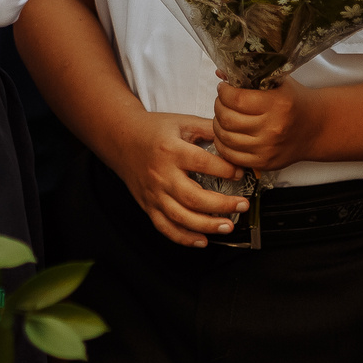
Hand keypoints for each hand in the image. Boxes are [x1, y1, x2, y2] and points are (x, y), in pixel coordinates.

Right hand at [103, 109, 248, 247]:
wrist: (120, 138)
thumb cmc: (153, 130)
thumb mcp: (181, 122)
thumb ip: (208, 129)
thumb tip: (236, 140)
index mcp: (171, 151)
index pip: (203, 164)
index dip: (226, 170)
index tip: (240, 173)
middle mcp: (161, 175)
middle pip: (194, 198)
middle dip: (223, 205)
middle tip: (243, 205)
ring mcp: (154, 193)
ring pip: (181, 217)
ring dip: (207, 226)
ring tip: (228, 226)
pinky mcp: (148, 205)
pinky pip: (165, 227)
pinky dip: (184, 238)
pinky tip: (202, 240)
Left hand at [213, 75, 325, 173]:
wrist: (317, 128)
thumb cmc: (294, 102)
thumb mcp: (278, 82)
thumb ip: (250, 77)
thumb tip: (220, 74)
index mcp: (277, 104)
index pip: (236, 99)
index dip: (224, 92)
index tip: (224, 88)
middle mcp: (273, 128)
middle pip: (228, 118)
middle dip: (219, 106)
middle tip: (222, 101)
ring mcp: (268, 148)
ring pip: (226, 137)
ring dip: (218, 124)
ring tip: (224, 116)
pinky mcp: (265, 163)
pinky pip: (231, 155)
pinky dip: (222, 144)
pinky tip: (227, 133)